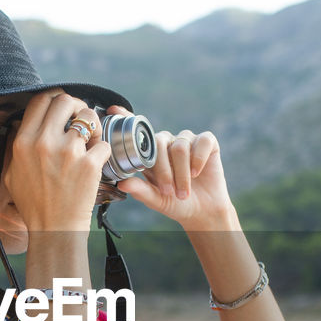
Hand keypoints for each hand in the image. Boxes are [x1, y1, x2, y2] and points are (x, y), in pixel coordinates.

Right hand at [5, 91, 111, 231]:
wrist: (53, 230)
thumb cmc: (33, 205)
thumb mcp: (12, 174)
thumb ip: (16, 147)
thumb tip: (20, 125)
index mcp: (24, 142)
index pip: (41, 100)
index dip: (55, 99)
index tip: (63, 109)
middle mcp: (44, 142)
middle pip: (65, 100)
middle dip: (76, 106)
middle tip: (80, 120)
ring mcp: (68, 153)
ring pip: (89, 117)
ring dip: (93, 126)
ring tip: (91, 140)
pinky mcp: (90, 165)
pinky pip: (104, 143)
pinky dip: (104, 150)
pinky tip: (97, 161)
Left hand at [103, 105, 233, 228]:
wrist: (203, 210)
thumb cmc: (176, 204)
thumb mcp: (156, 200)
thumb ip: (140, 190)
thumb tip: (122, 184)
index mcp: (150, 152)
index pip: (138, 132)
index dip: (127, 118)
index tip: (113, 109)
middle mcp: (167, 141)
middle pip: (159, 143)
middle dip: (164, 171)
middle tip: (168, 191)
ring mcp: (187, 139)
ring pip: (180, 147)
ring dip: (182, 174)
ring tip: (183, 192)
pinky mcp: (207, 141)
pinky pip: (202, 142)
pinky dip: (199, 159)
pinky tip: (197, 173)